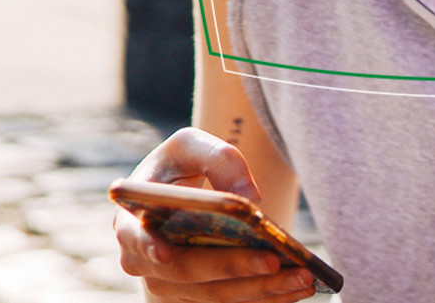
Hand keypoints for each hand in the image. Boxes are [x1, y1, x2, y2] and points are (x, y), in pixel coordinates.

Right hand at [114, 127, 315, 302]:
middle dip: (232, 267)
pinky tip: (298, 288)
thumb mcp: (191, 147)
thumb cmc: (181, 167)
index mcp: (132, 222)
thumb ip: (217, 159)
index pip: (135, 238)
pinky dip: (267, 297)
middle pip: (187, 272)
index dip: (147, 246)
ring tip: (302, 278)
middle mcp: (146, 262)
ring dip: (260, 290)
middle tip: (273, 260)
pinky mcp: (199, 297)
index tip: (165, 251)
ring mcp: (171, 287)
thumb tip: (250, 198)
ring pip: (215, 295)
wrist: (180, 194)